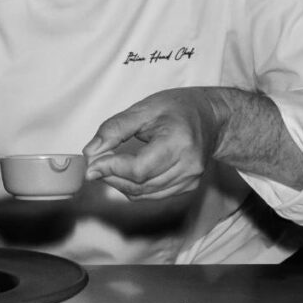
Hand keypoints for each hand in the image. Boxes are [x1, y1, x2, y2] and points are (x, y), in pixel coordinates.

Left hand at [82, 89, 219, 199]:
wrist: (211, 117)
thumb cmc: (178, 108)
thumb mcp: (143, 109)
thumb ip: (114, 129)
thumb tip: (91, 152)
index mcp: (179, 142)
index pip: (139, 168)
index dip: (111, 169)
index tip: (91, 164)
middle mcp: (188, 165)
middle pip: (140, 184)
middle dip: (111, 176)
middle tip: (94, 164)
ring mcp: (190, 179)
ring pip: (144, 193)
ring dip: (120, 183)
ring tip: (107, 166)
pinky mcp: (188, 186)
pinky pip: (153, 194)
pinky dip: (135, 187)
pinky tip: (125, 172)